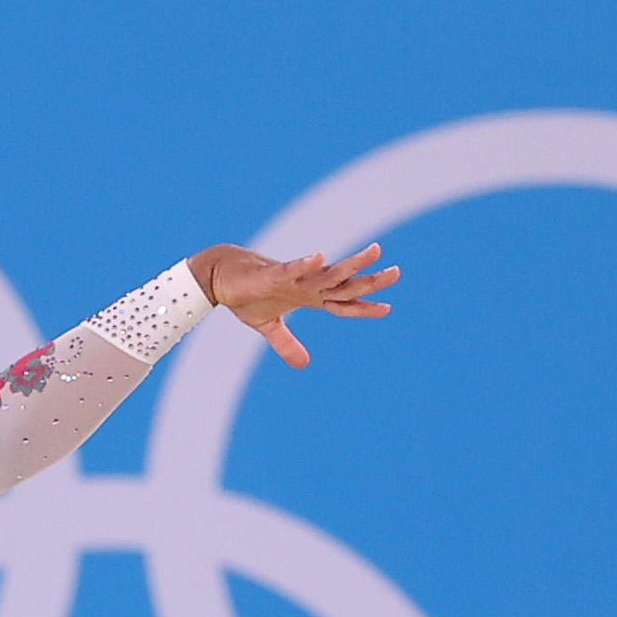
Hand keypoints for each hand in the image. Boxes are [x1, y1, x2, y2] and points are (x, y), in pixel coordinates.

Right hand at [187, 242, 398, 367]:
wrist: (220, 276)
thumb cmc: (245, 296)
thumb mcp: (267, 327)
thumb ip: (287, 344)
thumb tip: (304, 364)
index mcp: (308, 297)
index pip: (342, 303)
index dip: (363, 306)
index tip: (386, 308)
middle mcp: (307, 286)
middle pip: (345, 284)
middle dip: (370, 280)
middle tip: (397, 272)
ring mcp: (294, 278)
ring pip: (328, 272)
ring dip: (351, 264)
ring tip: (374, 251)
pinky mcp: (273, 274)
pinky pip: (293, 269)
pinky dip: (306, 264)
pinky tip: (320, 257)